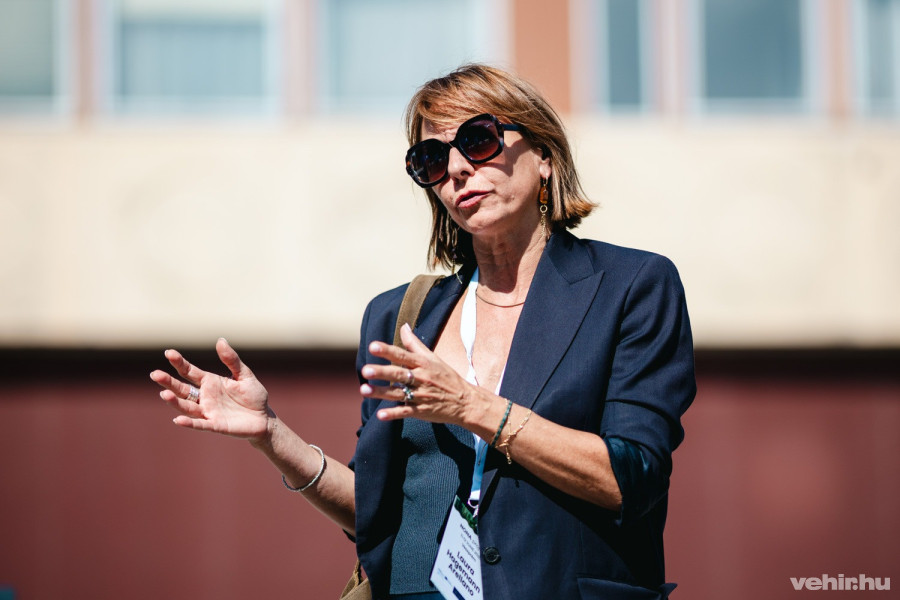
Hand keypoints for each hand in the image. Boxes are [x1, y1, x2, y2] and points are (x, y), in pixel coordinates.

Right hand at [150, 338, 269, 439]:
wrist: (264, 418)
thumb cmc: (254, 395)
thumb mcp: (245, 374)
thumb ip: (232, 360)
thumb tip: (220, 340)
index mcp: (210, 382)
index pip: (190, 371)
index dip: (179, 363)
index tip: (168, 353)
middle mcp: (205, 397)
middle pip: (182, 389)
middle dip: (169, 382)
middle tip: (155, 374)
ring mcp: (208, 412)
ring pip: (187, 407)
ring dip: (175, 402)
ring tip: (164, 394)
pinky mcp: (216, 425)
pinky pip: (200, 424)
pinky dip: (189, 423)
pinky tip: (177, 420)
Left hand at [360, 324, 487, 425]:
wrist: (466, 401)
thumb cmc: (447, 377)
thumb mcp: (433, 358)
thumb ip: (414, 343)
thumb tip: (403, 326)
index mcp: (423, 364)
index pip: (402, 355)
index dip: (387, 350)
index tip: (373, 346)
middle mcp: (420, 379)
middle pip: (398, 374)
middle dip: (382, 372)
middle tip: (366, 370)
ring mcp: (420, 396)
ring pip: (397, 393)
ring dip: (381, 393)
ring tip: (364, 390)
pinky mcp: (421, 411)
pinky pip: (405, 412)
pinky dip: (393, 414)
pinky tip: (380, 415)